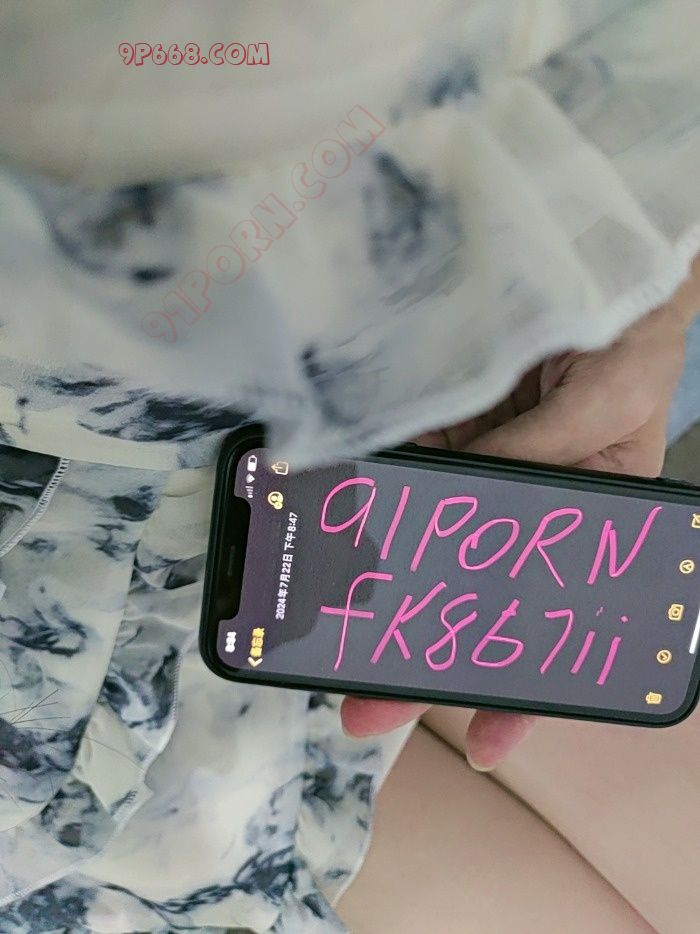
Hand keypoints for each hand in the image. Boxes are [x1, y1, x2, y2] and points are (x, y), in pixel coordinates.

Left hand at [341, 258, 699, 769]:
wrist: (587, 256)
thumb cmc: (628, 339)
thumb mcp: (600, 407)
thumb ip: (534, 456)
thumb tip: (462, 498)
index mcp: (585, 530)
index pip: (554, 624)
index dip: (523, 688)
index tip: (484, 741)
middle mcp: (520, 514)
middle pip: (466, 600)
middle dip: (417, 656)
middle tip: (362, 707)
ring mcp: (473, 474)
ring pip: (418, 547)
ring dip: (373, 588)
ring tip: (323, 632)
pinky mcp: (435, 432)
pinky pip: (392, 471)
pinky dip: (358, 501)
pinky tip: (320, 527)